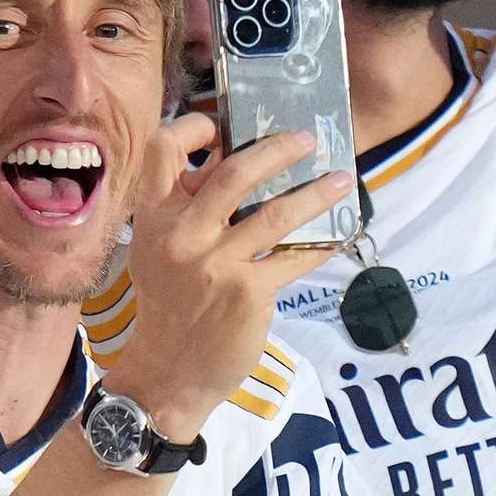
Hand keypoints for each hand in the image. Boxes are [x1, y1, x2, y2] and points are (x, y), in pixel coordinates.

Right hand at [104, 113, 344, 442]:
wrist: (169, 370)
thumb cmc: (170, 303)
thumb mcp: (160, 249)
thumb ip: (188, 209)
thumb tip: (235, 162)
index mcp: (154, 216)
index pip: (165, 148)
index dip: (195, 127)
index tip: (224, 125)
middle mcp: (182, 234)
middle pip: (235, 172)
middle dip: (277, 150)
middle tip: (306, 140)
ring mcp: (216, 263)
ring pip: (276, 213)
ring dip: (316, 193)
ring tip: (341, 181)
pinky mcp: (248, 291)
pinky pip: (293, 257)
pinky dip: (319, 244)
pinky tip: (337, 234)